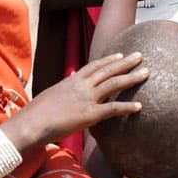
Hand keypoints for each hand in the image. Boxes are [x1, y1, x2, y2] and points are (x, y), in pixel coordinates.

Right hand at [15, 52, 147, 145]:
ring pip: (114, 84)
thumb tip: (70, 77)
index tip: (120, 54)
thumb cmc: (36, 113)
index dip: (108, 60)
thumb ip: (64, 86)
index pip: (94, 66)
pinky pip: (112, 109)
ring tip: (146, 73)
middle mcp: (81, 85)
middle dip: (125, 62)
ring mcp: (86, 99)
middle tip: (140, 56)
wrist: (30, 123)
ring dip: (131, 78)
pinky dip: (127, 107)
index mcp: (72, 81)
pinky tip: (139, 107)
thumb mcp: (51, 94)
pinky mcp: (89, 114)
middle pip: (107, 70)